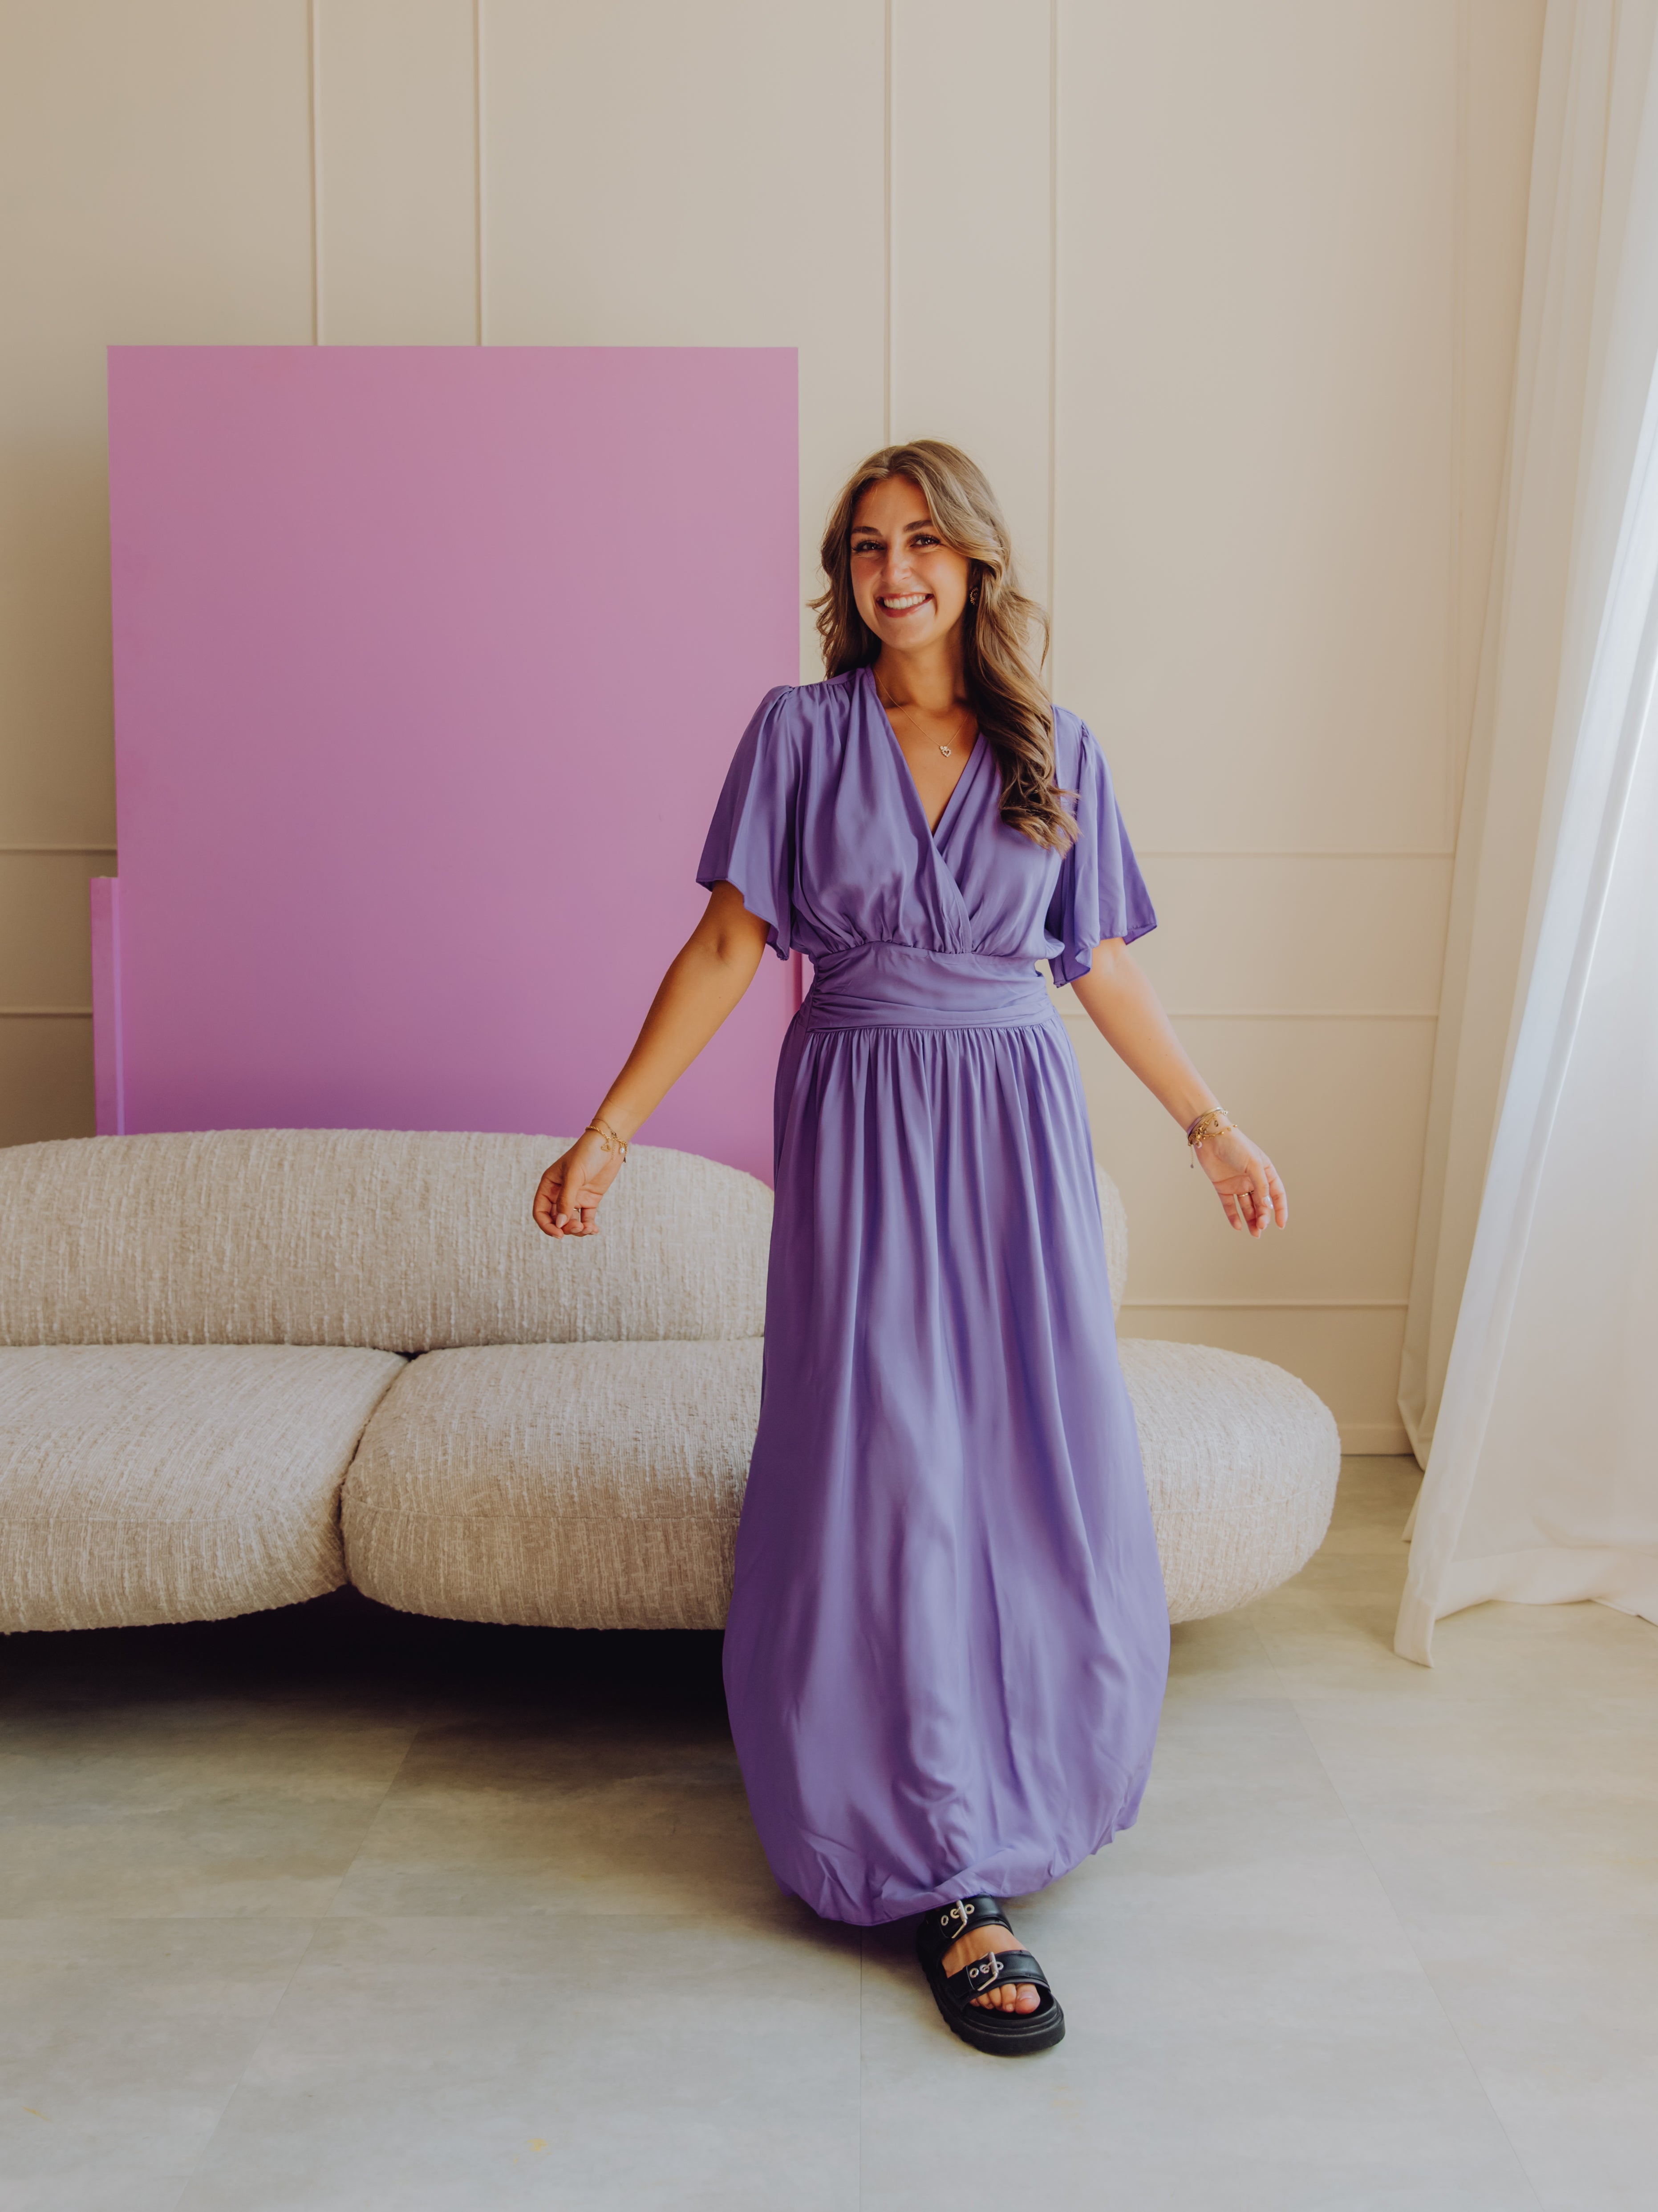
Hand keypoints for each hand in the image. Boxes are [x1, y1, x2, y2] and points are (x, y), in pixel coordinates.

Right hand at [532, 1131, 623, 1238]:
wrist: (609, 1144)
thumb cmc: (587, 1154)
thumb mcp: (574, 1176)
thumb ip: (565, 1200)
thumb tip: (559, 1224)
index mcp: (549, 1185)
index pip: (540, 1211)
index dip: (546, 1225)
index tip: (558, 1234)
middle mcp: (559, 1193)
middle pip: (556, 1219)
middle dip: (565, 1228)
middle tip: (578, 1228)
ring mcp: (575, 1197)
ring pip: (571, 1222)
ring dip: (577, 1229)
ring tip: (588, 1229)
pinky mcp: (590, 1199)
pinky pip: (586, 1218)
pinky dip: (588, 1226)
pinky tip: (594, 1229)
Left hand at [1195, 1123, 1286, 1237]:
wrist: (1210, 1137)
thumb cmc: (1236, 1146)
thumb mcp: (1253, 1164)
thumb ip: (1261, 1185)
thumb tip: (1267, 1206)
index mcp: (1265, 1172)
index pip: (1277, 1194)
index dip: (1280, 1210)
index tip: (1281, 1225)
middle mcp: (1253, 1180)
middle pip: (1261, 1203)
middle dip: (1263, 1217)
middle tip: (1261, 1227)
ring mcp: (1238, 1184)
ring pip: (1247, 1207)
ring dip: (1251, 1220)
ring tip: (1254, 1233)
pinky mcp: (1223, 1187)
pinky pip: (1229, 1205)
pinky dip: (1233, 1216)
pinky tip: (1238, 1226)